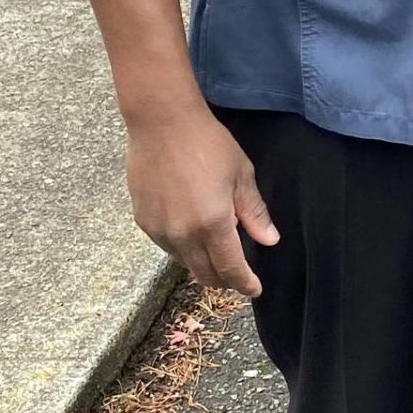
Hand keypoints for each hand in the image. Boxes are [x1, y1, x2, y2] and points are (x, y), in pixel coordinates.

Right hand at [122, 95, 280, 298]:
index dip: (244, 283)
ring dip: (202, 264)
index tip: (254, 289)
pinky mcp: (142, 221)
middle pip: (205, 273)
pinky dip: (183, 248)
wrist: (162, 122)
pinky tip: (192, 234)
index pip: (230, 268)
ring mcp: (159, 230)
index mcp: (212, 224)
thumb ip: (254, 212)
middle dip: (224, 280)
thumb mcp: (241, 175)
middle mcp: (183, 234)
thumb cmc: (208, 143)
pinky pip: (167, 246)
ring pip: (184, 262)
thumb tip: (269, 240)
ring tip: (217, 253)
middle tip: (238, 276)